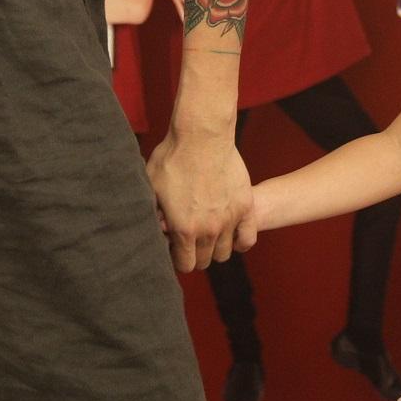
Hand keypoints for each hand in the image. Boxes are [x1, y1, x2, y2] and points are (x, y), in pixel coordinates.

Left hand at [147, 125, 253, 272]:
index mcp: (184, 229)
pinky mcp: (245, 206)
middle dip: (195, 254)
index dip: (178, 259)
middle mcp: (209, 230)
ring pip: (224, 252)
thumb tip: (156, 231)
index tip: (175, 248)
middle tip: (189, 238)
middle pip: (204, 261)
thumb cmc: (172, 158)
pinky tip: (232, 235)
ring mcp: (230, 219)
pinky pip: (248, 238)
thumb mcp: (152, 189)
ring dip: (215, 247)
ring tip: (207, 233)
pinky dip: (240, 241)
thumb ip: (153, 215)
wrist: (202, 136)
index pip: (185, 264)